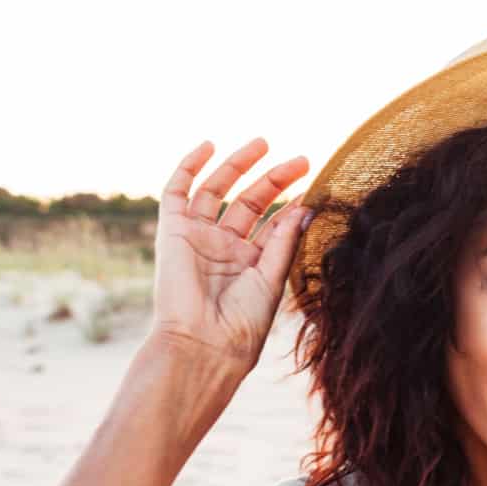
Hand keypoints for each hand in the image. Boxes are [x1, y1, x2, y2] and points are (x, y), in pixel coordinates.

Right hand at [148, 137, 310, 369]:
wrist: (204, 341)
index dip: (292, 205)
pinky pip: (176, 191)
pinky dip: (189, 167)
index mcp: (250, 264)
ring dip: (238, 165)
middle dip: (274, 179)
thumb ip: (285, 240)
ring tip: (265, 143)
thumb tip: (306, 206)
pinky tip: (209, 146)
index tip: (314, 188)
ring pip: (218, 190)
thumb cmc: (242, 322)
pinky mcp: (172, 231)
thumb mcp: (271, 277)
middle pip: (250, 202)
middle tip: (303, 160)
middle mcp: (224, 248)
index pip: (273, 225)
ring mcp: (198, 237)